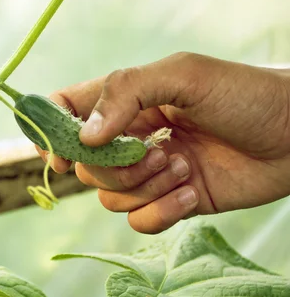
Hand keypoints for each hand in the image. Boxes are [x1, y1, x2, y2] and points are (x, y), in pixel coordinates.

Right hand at [39, 52, 289, 233]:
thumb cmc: (243, 93)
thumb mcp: (182, 75)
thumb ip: (126, 92)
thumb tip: (85, 137)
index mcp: (125, 100)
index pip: (66, 111)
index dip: (51, 132)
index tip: (62, 153)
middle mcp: (130, 137)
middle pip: (86, 165)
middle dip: (115, 168)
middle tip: (156, 152)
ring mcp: (149, 171)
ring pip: (109, 196)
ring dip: (143, 188)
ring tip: (182, 168)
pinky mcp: (171, 201)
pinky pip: (138, 221)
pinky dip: (160, 213)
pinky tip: (190, 194)